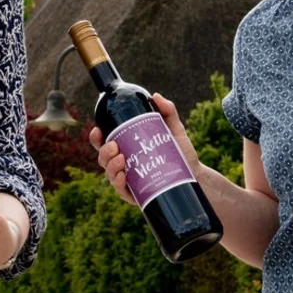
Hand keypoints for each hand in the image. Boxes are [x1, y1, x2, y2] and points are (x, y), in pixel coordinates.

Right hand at [89, 92, 200, 206]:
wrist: (196, 174)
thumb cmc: (181, 152)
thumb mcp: (174, 129)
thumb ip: (167, 111)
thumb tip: (155, 96)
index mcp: (127, 148)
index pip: (105, 143)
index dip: (96, 138)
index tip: (97, 130)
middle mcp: (124, 164)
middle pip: (103, 158)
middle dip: (103, 151)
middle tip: (114, 146)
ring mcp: (129, 180)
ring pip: (109, 174)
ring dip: (110, 166)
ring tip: (121, 159)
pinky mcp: (136, 195)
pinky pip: (121, 191)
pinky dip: (118, 183)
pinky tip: (123, 176)